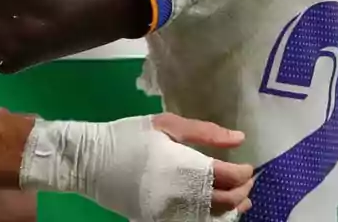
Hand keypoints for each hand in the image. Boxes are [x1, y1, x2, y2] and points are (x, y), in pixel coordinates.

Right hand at [24, 115, 252, 220]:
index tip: (248, 166)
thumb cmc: (128, 136)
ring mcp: (172, 212)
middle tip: (246, 182)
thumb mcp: (165, 125)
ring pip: (213, 219)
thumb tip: (239, 139)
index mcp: (186, 167)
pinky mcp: (160, 221)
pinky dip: (211, 219)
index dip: (244, 173)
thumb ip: (205, 132)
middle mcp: (183, 194)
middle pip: (226, 201)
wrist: (90, 161)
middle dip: (242, 192)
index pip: (229, 176)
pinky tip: (214, 211)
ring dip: (231, 210)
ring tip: (239, 201)